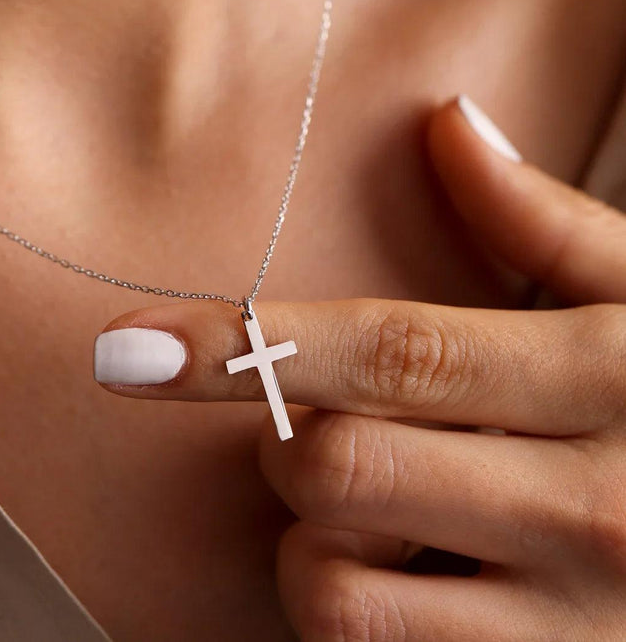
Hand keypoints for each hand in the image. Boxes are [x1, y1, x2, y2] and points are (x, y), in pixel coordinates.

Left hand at [94, 96, 625, 639]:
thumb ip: (539, 219)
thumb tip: (448, 122)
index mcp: (606, 380)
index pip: (390, 352)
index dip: (247, 345)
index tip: (134, 345)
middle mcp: (586, 508)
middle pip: (336, 467)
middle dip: (285, 442)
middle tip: (317, 424)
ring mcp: (563, 627)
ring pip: (331, 586)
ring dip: (308, 538)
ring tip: (367, 508)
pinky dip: (342, 607)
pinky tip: (393, 569)